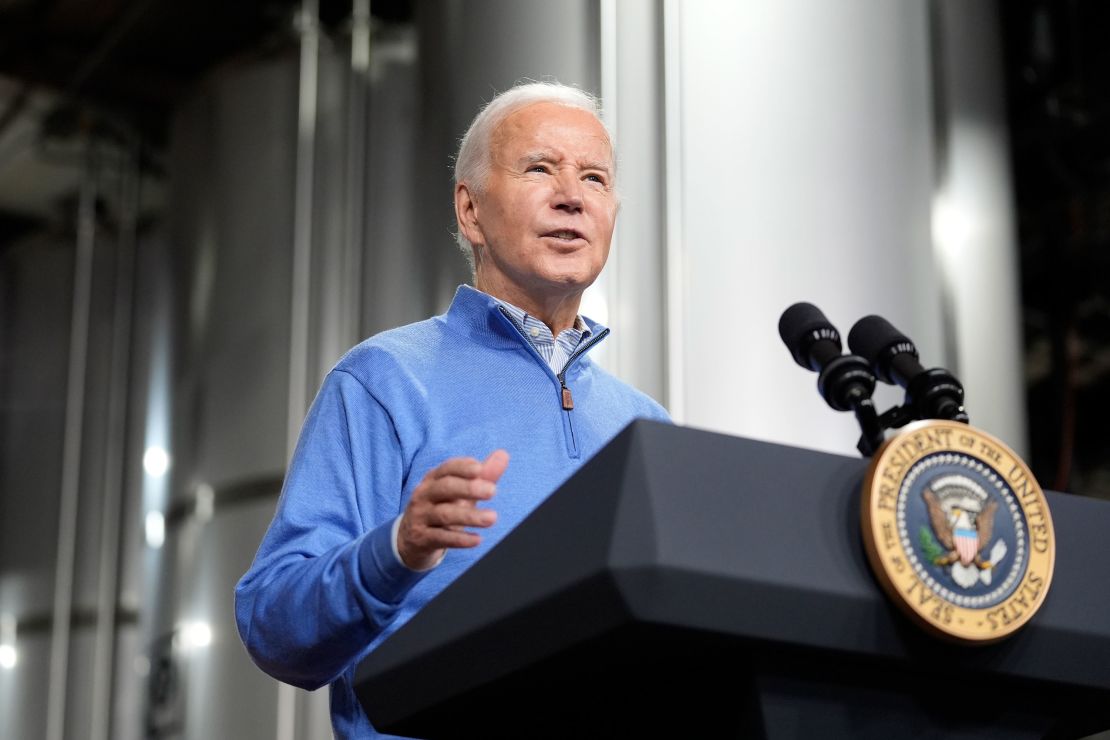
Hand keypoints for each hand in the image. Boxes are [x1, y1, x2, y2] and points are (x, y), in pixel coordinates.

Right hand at [397, 450, 509, 569]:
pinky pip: (441, 538)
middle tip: (493, 490)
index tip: (480, 469)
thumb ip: (483, 475)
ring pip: (445, 514)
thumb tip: (503, 454)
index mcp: (433, 479)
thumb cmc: (442, 507)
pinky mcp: (421, 538)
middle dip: (468, 488)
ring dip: (470, 516)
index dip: (462, 467)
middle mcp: (424, 495)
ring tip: (492, 518)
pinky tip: (477, 540)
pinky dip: (460, 539)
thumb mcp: (461, 492)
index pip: (447, 468)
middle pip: (444, 488)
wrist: (410, 539)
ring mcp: (420, 516)